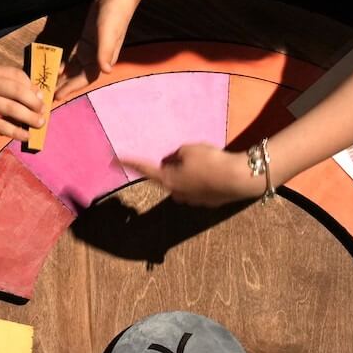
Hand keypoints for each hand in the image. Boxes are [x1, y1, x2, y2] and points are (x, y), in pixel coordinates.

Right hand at [0, 63, 45, 141]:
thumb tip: (25, 92)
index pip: (17, 76)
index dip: (32, 86)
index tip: (40, 96)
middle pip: (18, 92)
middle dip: (35, 103)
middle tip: (43, 111)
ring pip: (11, 110)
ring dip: (29, 118)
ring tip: (40, 124)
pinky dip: (14, 132)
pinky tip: (24, 136)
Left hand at [56, 0, 139, 99]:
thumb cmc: (114, 16)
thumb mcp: (107, 34)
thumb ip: (105, 52)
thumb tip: (106, 71)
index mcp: (104, 59)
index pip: (86, 79)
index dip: (72, 88)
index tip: (58, 95)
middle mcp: (98, 58)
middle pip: (79, 77)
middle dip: (65, 86)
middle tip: (49, 95)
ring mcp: (92, 50)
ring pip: (76, 69)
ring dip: (65, 78)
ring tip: (50, 85)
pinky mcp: (87, 42)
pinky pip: (75, 58)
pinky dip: (66, 64)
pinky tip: (56, 68)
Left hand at [123, 143, 260, 206]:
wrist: (238, 178)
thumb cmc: (210, 160)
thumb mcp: (188, 149)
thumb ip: (176, 155)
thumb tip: (172, 162)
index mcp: (168, 180)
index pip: (144, 169)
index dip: (129, 163)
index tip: (114, 160)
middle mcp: (176, 194)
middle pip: (167, 178)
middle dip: (172, 167)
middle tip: (185, 155)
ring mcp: (192, 201)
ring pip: (184, 184)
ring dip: (189, 174)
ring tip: (205, 163)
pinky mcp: (208, 203)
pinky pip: (199, 188)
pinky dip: (203, 180)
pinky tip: (214, 172)